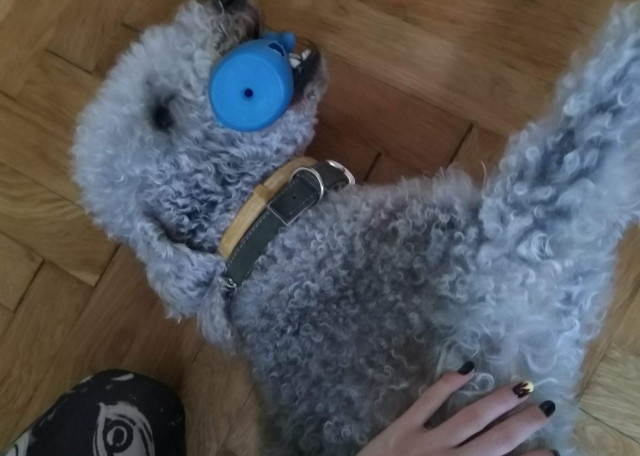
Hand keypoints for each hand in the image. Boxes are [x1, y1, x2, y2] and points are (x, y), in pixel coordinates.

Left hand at [356, 362, 557, 455]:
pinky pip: (427, 402)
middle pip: (495, 441)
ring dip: (497, 402)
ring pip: (470, 418)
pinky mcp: (402, 429)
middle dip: (523, 424)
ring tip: (522, 386)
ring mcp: (426, 443)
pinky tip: (468, 369)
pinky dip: (447, 384)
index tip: (553, 450)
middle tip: (545, 406)